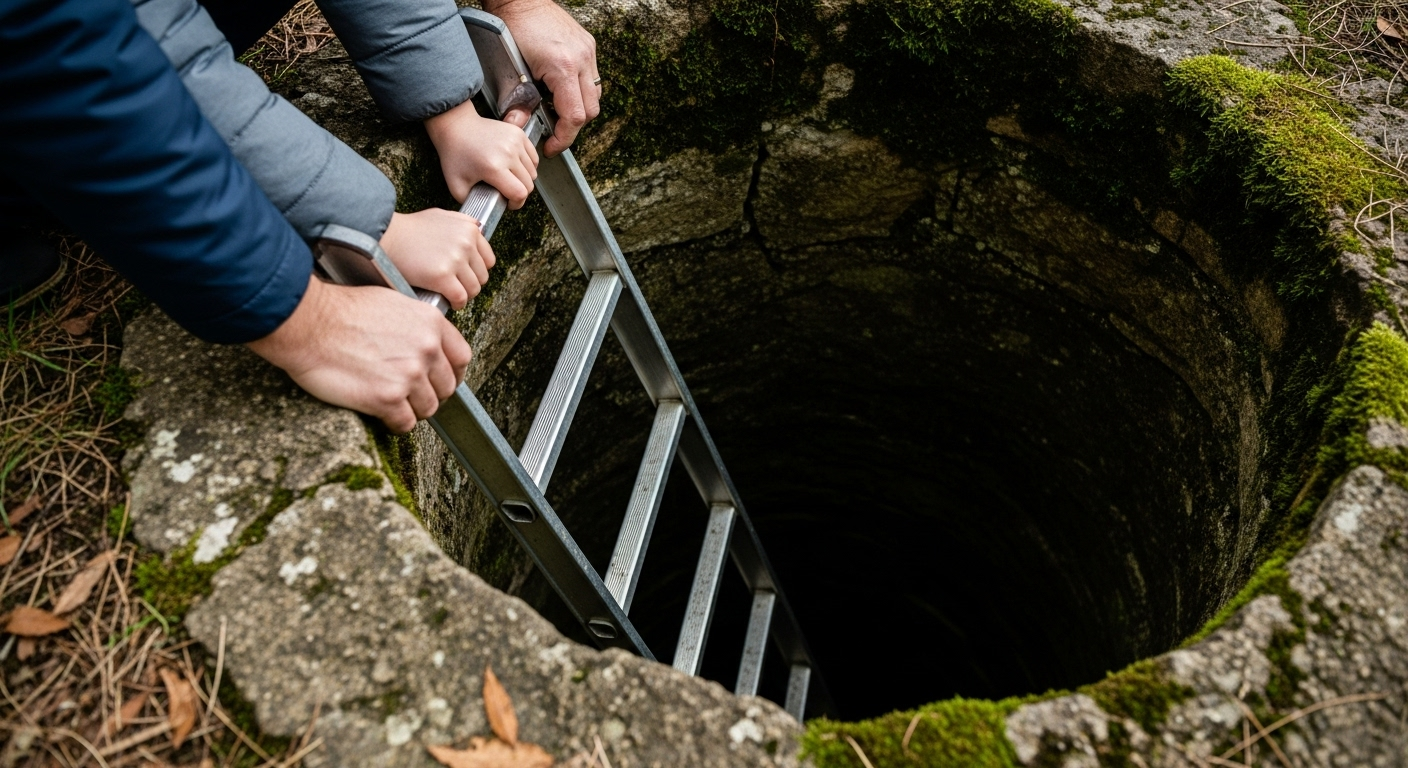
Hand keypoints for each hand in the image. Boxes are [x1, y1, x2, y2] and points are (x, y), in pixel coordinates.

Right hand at [247, 275, 472, 432]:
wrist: (309, 323)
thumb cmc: (340, 310)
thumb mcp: (392, 303)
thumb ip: (416, 326)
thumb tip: (424, 344)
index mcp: (431, 323)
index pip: (461, 358)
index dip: (452, 373)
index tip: (441, 380)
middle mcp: (427, 349)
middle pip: (446, 387)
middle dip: (430, 394)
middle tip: (411, 396)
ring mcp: (409, 375)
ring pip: (428, 408)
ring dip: (412, 410)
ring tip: (394, 405)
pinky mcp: (388, 398)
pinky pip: (404, 423)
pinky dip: (395, 423)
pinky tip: (382, 415)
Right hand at [380, 209, 495, 308]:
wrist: (386, 236)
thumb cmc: (410, 229)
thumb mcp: (442, 216)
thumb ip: (463, 223)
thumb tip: (479, 230)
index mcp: (470, 228)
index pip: (489, 260)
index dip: (476, 270)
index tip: (465, 275)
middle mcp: (466, 243)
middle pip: (482, 277)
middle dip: (469, 283)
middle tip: (455, 285)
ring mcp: (455, 260)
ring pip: (473, 289)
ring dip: (463, 295)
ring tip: (450, 293)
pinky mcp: (443, 276)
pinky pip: (460, 298)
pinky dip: (456, 303)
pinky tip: (447, 301)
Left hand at [424, 99, 537, 206]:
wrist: (456, 127)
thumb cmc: (455, 155)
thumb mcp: (456, 187)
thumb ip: (474, 203)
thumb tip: (487, 211)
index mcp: (493, 168)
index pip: (520, 193)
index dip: (517, 203)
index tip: (509, 203)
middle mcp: (507, 153)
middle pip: (529, 184)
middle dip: (520, 193)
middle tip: (508, 192)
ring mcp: (515, 142)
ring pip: (533, 171)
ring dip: (524, 179)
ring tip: (510, 178)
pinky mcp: (518, 134)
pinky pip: (533, 157)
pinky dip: (528, 165)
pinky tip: (515, 166)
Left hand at [485, 0, 599, 156]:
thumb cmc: (511, 27)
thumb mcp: (510, 71)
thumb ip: (517, 102)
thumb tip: (520, 126)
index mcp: (563, 67)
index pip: (573, 117)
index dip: (563, 138)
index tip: (551, 146)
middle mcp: (582, 59)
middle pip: (589, 111)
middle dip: (571, 126)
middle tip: (553, 133)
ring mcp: (588, 51)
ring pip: (594, 96)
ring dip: (578, 108)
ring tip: (557, 111)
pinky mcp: (588, 46)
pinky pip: (592, 79)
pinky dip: (580, 91)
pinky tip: (562, 91)